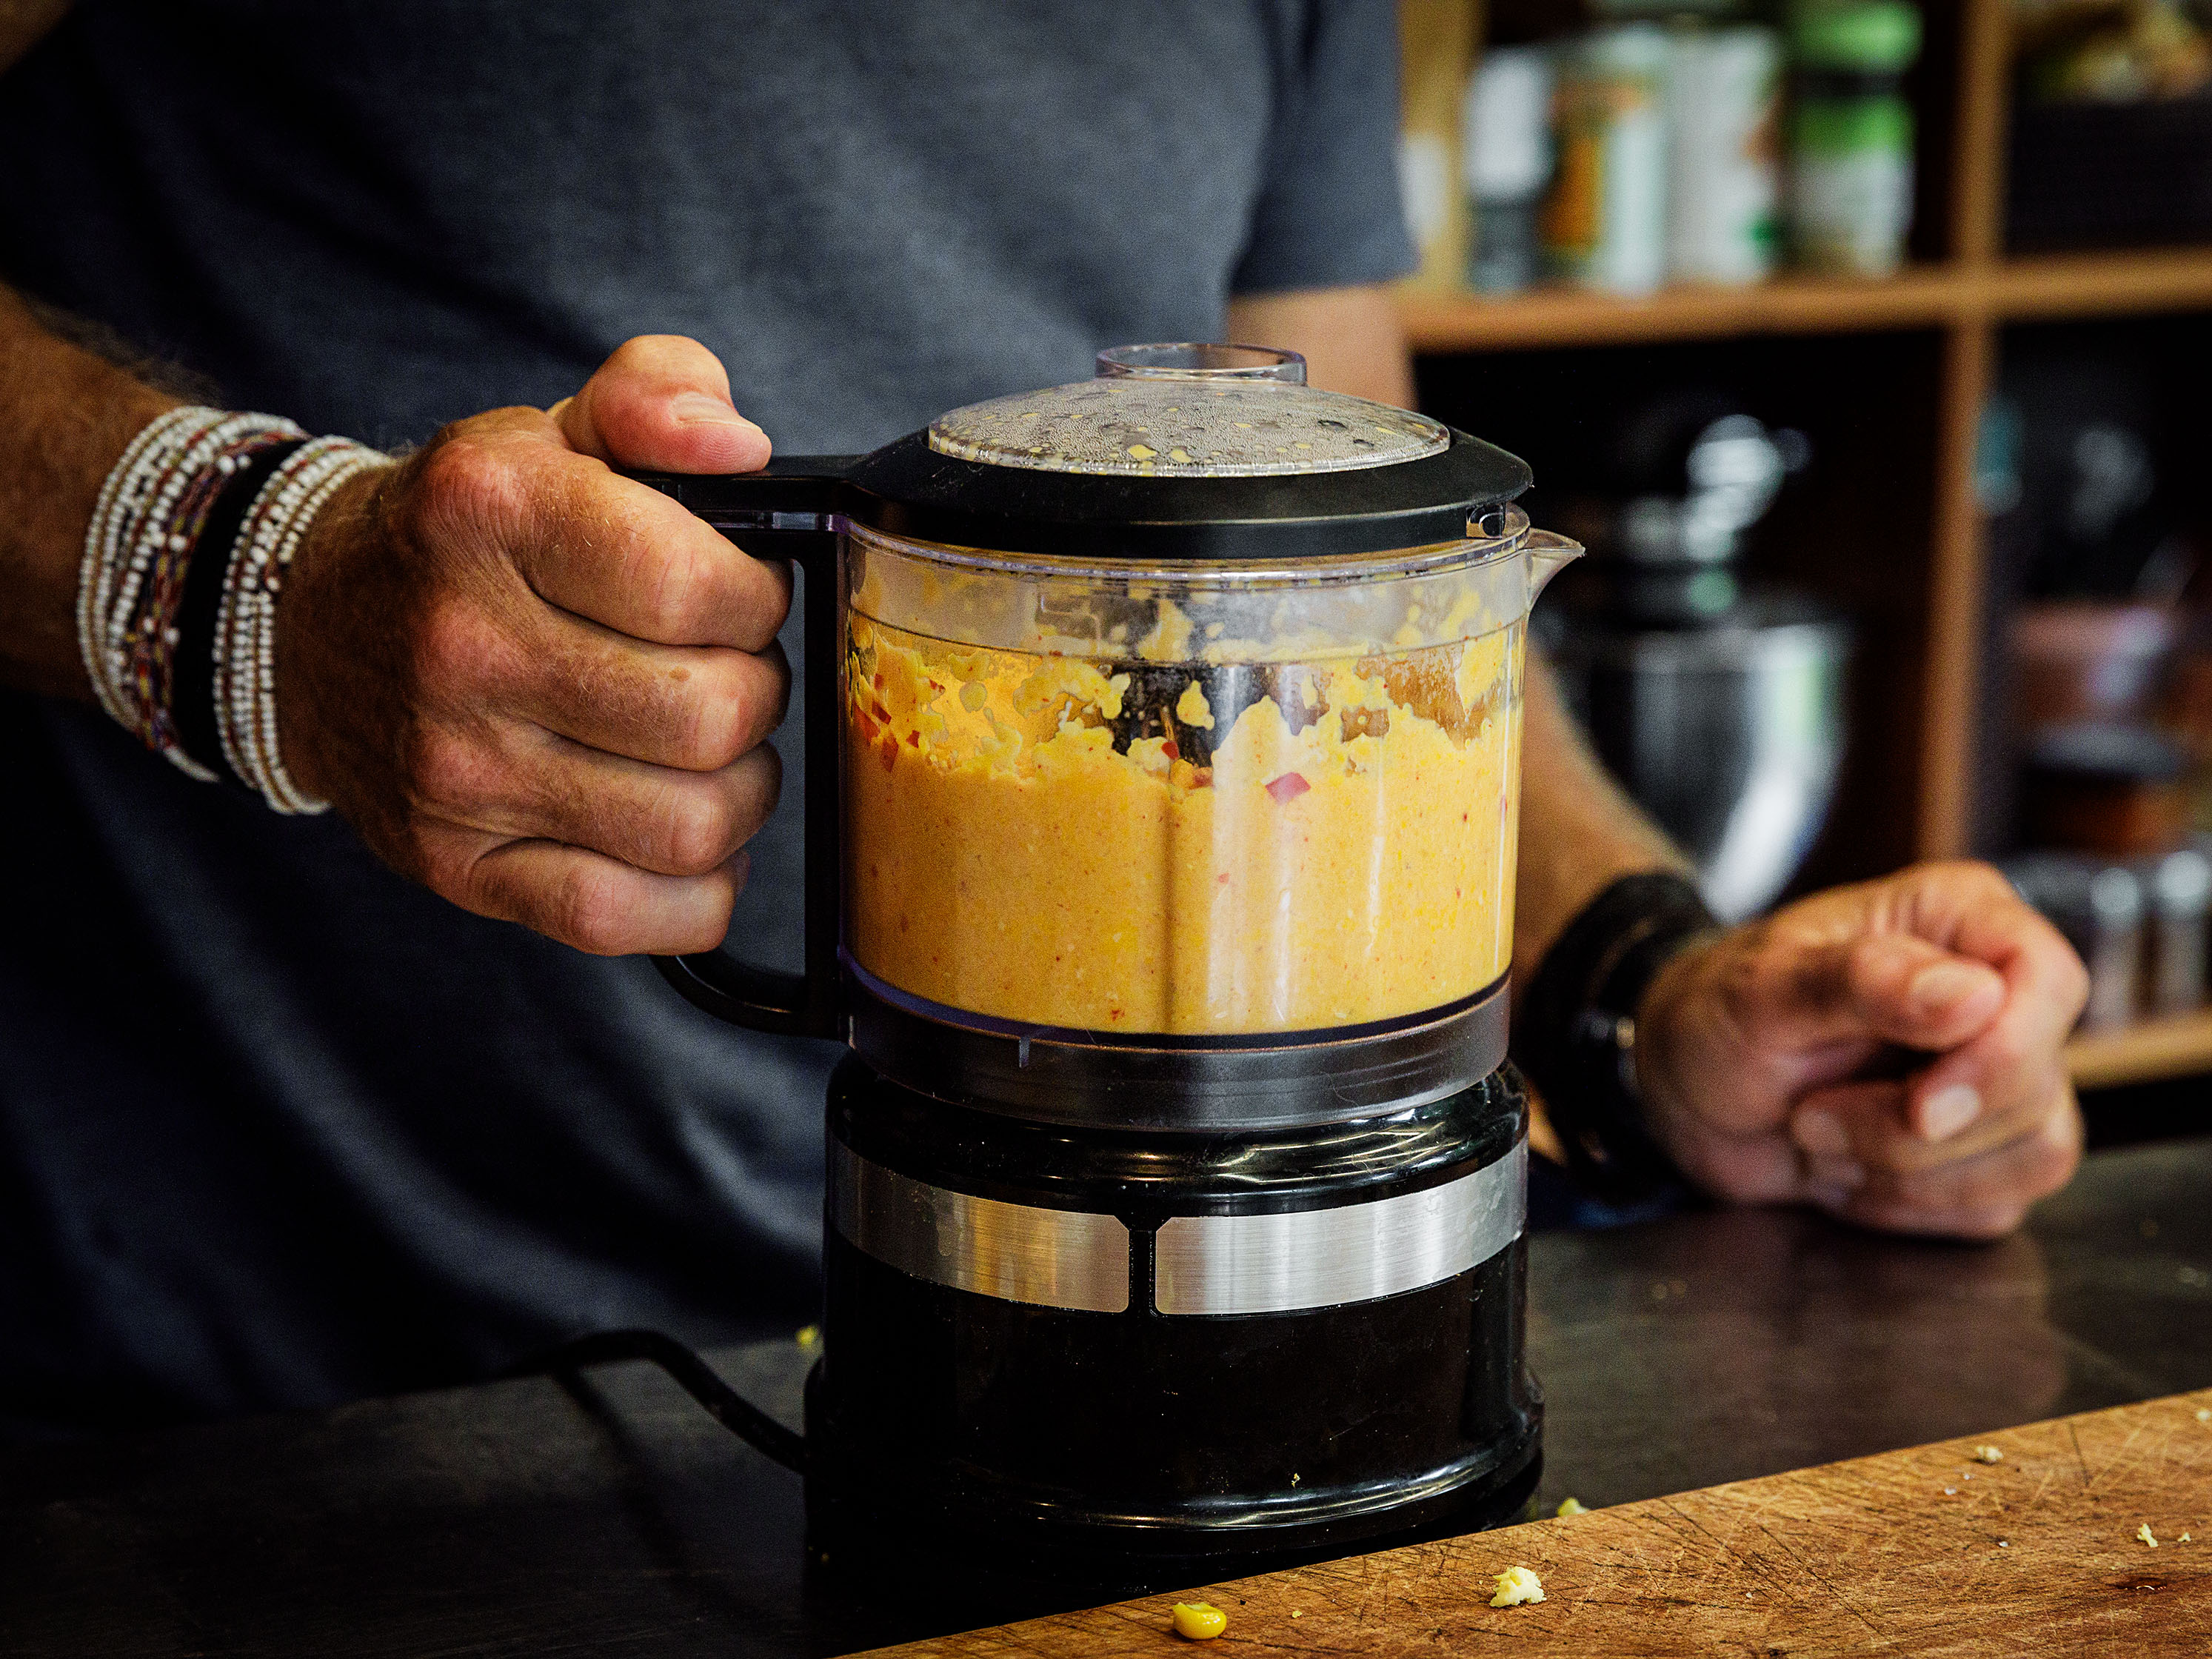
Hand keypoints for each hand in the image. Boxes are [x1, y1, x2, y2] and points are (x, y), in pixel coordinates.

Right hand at [277, 335, 790, 954]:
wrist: (305, 620)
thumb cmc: (469, 529)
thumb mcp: (557, 427)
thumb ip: (660, 394)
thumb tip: (738, 446)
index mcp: (490, 510)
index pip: (699, 587)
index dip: (757, 599)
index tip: (737, 595)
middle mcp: (459, 644)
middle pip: (711, 717)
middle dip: (755, 695)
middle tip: (724, 673)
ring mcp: (451, 769)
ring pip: (692, 828)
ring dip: (738, 794)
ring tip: (707, 752)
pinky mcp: (454, 867)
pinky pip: (629, 919)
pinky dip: (694, 892)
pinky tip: (680, 833)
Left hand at [1633, 861, 2089, 1238]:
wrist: (1686, 1091)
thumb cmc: (1719, 1016)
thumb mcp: (1762, 990)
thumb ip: (1861, 982)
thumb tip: (1976, 994)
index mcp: (1957, 919)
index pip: (2048, 980)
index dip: (2004, 1054)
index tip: (1921, 1104)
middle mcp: (1998, 993)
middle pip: (2036, 1085)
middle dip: (1911, 1129)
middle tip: (1808, 1111)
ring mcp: (2000, 1079)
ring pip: (2033, 1156)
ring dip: (1906, 1172)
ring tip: (1817, 1131)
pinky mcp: (1987, 1154)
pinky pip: (1994, 1207)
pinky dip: (1903, 1205)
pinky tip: (1841, 1166)